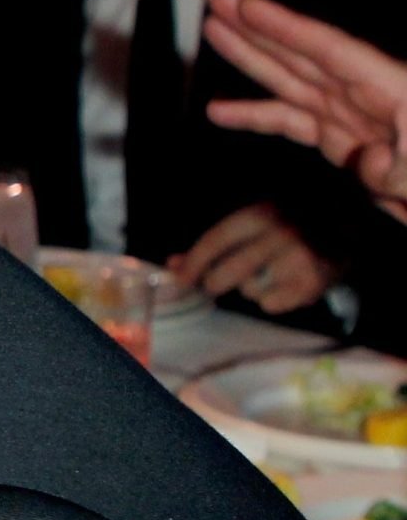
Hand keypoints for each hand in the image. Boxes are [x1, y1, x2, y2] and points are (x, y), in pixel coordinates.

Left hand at [167, 202, 339, 313]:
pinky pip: (272, 305)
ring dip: (251, 289)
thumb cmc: (289, 226)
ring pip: (249, 291)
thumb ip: (213, 244)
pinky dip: (274, 300)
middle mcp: (278, 233)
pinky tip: (288, 285)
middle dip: (214, 283)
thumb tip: (172, 266)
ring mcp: (298, 257)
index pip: (213, 242)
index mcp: (258, 214)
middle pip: (226, 273)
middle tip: (217, 282)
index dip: (192, 264)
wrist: (348, 229)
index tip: (177, 281)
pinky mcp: (312, 282)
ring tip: (269, 274)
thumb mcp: (253, 224)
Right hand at [202, 0, 406, 222]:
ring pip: (293, 82)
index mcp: (394, 90)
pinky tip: (220, 112)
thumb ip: (400, 167)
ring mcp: (355, 119)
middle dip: (259, 28)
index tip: (247, 4)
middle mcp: (370, 98)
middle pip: (305, 55)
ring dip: (252, 59)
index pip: (331, 52)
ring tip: (213, 31)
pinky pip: (294, 124)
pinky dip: (257, 117)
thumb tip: (365, 160)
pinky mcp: (345, 145)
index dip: (287, 29)